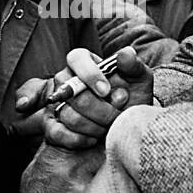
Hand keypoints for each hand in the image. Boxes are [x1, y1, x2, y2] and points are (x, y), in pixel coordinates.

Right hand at [13, 46, 154, 149]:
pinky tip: (94, 138)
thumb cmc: (132, 98)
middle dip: (100, 109)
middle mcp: (66, 81)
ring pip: (69, 115)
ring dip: (95, 127)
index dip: (90, 75)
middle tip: (117, 115)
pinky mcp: (53, 126)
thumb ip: (133, 65)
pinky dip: (80, 139)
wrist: (128, 126)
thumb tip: (125, 53)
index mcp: (84, 63)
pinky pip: (59, 133)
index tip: (107, 91)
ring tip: (109, 126)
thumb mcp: (138, 80)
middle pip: (73, 93)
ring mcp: (57, 103)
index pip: (76, 59)